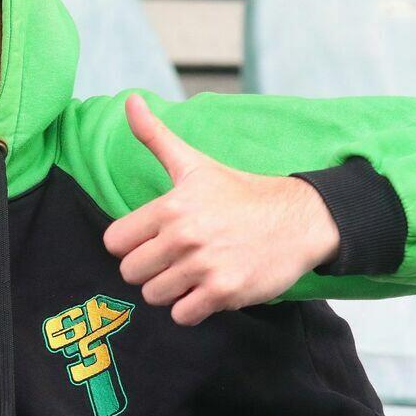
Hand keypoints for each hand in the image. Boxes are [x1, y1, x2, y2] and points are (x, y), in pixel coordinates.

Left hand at [104, 95, 339, 325]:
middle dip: (149, 269)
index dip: (129, 244)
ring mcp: (204, 266)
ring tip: (192, 272)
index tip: (151, 240)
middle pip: (131, 272)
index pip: (115, 242)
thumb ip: (155, 136)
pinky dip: (191, 309)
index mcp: (171, 206)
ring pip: (154, 296)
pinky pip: (183, 315)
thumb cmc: (241, 193)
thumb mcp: (195, 163)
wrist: (300, 219)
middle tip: (174, 259)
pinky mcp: (225, 292)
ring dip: (170, 290)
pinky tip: (207, 289)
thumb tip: (129, 100)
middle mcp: (184, 236)